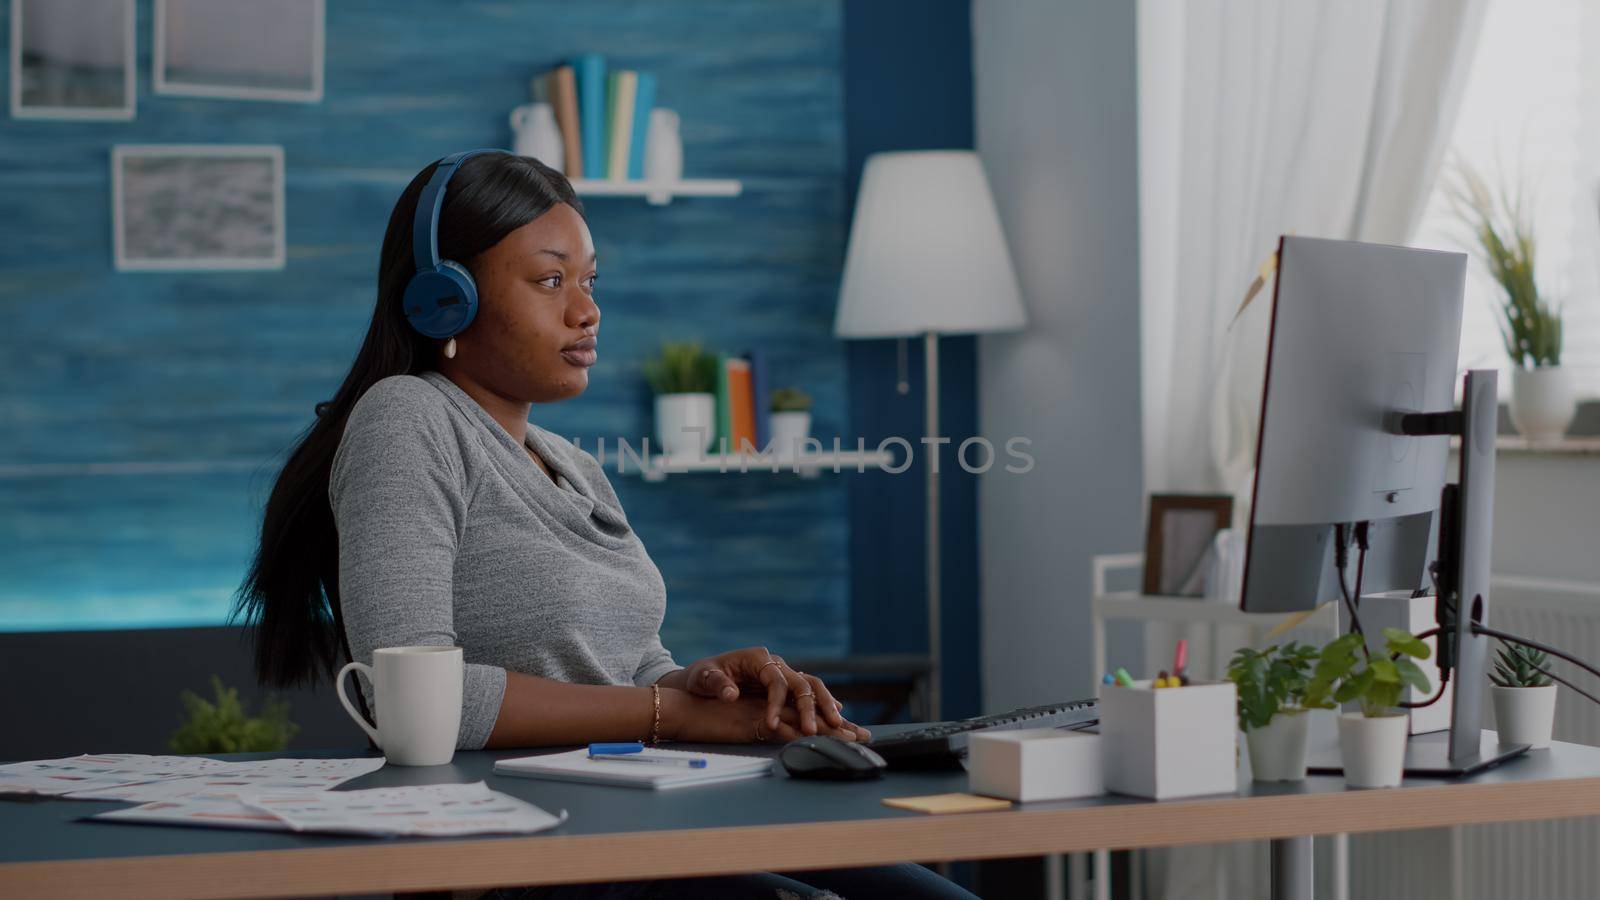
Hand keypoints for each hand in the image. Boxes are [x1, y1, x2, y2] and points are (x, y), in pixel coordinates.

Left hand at [676, 647, 870, 739]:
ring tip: (838, 725)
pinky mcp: (785, 688)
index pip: (775, 680)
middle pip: (801, 683)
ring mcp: (782, 675)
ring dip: (826, 705)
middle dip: (811, 707)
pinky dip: (823, 705)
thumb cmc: (701, 677)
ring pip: (812, 687)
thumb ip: (715, 683)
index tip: (771, 723)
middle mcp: (775, 665)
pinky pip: (809, 695)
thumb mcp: (702, 678)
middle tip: (813, 730)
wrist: (701, 679)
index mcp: (757, 659)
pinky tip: (838, 718)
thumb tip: (730, 693)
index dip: (775, 702)